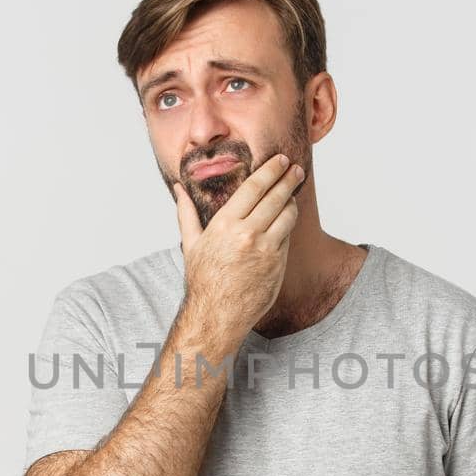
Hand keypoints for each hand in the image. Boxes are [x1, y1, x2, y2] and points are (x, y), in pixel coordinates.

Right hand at [174, 152, 304, 347]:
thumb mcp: (191, 244)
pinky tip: (286, 218)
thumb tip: (178, 189)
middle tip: (297, 169)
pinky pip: (287, 236)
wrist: (217, 314)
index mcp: (225, 224)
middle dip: (289, 179)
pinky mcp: (278, 264)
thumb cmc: (203, 280)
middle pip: (276, 197)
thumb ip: (186, 213)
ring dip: (292, 200)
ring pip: (287, 215)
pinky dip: (288, 224)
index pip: (254, 188)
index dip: (270, 170)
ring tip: (292, 193)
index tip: (280, 160)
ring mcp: (265, 249)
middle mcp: (247, 234)